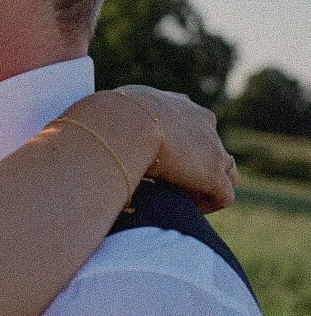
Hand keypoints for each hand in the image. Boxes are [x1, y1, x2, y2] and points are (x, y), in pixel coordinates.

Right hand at [119, 86, 237, 212]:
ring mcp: (212, 148)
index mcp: (177, 105)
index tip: (160, 165)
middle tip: (170, 186)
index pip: (192, 126)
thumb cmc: (108, 119)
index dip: (181, 149)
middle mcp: (201, 122)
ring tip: (179, 201)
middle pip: (212, 148)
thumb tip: (91, 135)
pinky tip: (184, 210)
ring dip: (205, 188)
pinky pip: (224, 196)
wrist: (125, 124)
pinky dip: (207, 205)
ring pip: (225, 172)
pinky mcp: (214, 173)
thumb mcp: (111, 114)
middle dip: (196, 168)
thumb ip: (113, 124)